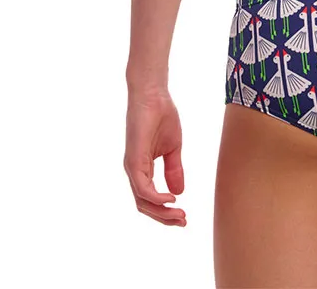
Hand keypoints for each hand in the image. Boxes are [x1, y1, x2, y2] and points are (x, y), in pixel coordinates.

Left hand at [124, 88, 186, 225]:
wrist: (154, 95)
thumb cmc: (162, 116)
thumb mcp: (173, 148)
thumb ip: (174, 170)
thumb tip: (179, 193)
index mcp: (143, 169)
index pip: (150, 199)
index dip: (166, 211)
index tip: (184, 216)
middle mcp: (134, 171)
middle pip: (145, 205)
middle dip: (164, 218)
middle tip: (183, 221)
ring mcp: (132, 167)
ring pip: (142, 201)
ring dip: (161, 212)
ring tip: (179, 214)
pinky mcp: (134, 160)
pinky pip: (142, 187)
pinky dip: (156, 197)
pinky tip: (171, 199)